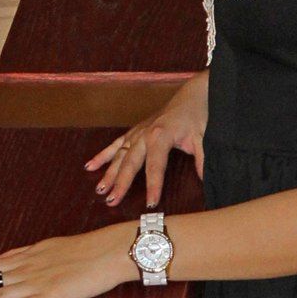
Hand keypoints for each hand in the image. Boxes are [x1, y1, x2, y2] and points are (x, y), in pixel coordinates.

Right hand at [86, 76, 206, 207]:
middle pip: (130, 163)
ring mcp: (137, 132)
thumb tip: (206, 181)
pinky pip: (116, 144)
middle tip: (112, 201)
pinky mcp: (135, 131)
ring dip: (108, 173)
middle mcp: (144, 134)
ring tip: (99, 190)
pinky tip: (90, 166)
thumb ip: (202, 161)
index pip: (155, 166)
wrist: (193, 94)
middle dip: (121, 183)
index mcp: (160, 136)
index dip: (153, 185)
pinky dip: (103, 155)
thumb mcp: (203, 138)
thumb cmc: (197, 115)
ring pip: (119, 155)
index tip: (150, 203)